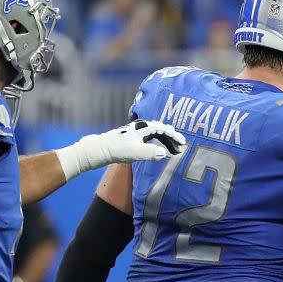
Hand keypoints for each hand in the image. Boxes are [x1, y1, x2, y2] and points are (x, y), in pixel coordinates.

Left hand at [55, 120, 186, 179]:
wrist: (99, 150)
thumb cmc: (116, 150)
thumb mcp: (134, 152)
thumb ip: (149, 153)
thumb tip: (163, 153)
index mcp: (143, 128)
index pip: (164, 129)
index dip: (175, 136)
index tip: (183, 144)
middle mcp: (141, 127)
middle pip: (162, 130)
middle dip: (172, 139)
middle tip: (180, 148)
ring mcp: (137, 132)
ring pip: (156, 134)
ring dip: (166, 142)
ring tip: (174, 151)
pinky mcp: (133, 138)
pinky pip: (151, 138)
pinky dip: (158, 144)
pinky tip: (160, 151)